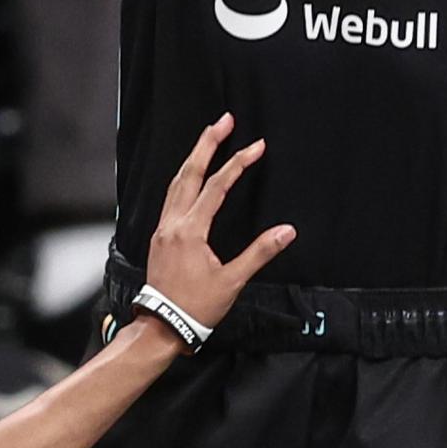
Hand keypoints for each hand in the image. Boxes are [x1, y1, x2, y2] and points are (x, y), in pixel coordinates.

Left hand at [144, 113, 296, 333]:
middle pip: (189, 173)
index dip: (238, 163)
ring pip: (176, 183)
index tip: (256, 146)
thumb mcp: (232, 281)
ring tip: (208, 139)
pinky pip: (170, 197)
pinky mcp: (159, 237)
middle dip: (207, 143)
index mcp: (191, 231)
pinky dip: (183, 179)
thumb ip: (259, 253)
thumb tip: (287, 231)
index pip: (217, 186)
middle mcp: (172, 224)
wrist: (162, 326)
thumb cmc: (197, 307)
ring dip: (193, 158)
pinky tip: (190, 177)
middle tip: (223, 120)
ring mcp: (163, 229)